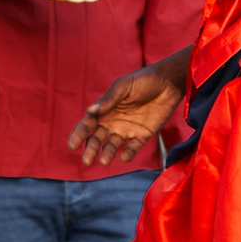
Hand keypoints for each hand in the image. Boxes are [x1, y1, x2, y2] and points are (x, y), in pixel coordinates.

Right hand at [69, 56, 187, 166]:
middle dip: (91, 150)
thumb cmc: (143, 80)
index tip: (72, 145)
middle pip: (97, 139)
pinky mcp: (142, 135)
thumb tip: (90, 111)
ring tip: (104, 161)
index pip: (87, 125)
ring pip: (113, 146)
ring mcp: (127, 130)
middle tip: (87, 161)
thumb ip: (109, 100)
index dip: (79, 135)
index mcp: (104, 110)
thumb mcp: (123, 87)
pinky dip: (128, 153)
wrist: (168, 82)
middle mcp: (113, 122)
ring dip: (108, 153)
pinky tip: (124, 156)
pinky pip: (133, 148)